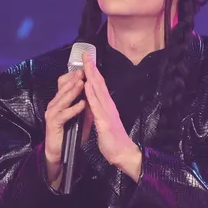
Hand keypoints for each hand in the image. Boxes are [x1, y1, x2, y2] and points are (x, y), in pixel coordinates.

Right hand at [43, 69, 90, 185]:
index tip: (85, 67)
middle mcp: (54, 105)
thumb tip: (94, 95)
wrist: (58, 151)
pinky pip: (64, 115)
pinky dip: (73, 109)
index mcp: (60, 102)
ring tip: (82, 83)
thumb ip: (86, 107)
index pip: (65, 85)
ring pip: (62, 99)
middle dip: (73, 79)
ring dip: (72, 91)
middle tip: (82, 71)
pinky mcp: (53, 124)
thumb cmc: (69, 134)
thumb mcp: (81, 118)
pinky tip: (81, 105)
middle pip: (62, 88)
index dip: (74, 76)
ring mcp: (52, 114)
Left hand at [82, 52, 139, 172]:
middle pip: (99, 84)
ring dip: (91, 77)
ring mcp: (107, 113)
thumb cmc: (112, 139)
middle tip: (86, 54)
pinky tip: (86, 86)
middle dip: (92, 68)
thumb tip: (91, 100)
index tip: (87, 60)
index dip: (93, 72)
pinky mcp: (105, 122)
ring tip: (86, 64)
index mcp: (106, 106)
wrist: (122, 153)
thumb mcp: (103, 121)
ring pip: (98, 91)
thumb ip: (98, 110)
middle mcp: (108, 106)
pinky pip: (96, 106)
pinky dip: (91, 94)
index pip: (99, 86)